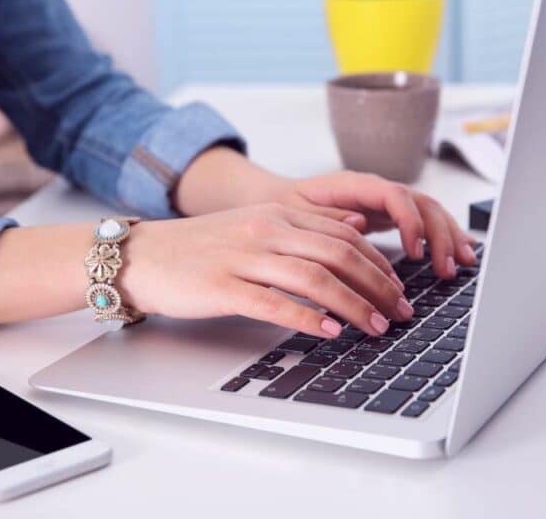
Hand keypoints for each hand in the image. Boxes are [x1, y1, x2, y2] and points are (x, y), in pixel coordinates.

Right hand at [116, 204, 412, 337]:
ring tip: (376, 327)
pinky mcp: (223, 287)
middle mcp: (266, 230)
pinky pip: (273, 302)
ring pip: (315, 279)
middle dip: (378, 286)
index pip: (344, 234)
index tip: (398, 287)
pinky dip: (307, 318)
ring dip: (354, 305)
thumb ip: (304, 224)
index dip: (378, 261)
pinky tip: (330, 331)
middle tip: (401, 312)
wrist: (144, 256)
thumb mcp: (256, 224)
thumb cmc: (201, 246)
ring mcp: (244, 257)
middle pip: (338, 255)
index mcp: (278, 214)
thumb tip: (355, 223)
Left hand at [268, 172, 477, 278]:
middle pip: (421, 203)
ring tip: (462, 264)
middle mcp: (375, 191)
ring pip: (428, 212)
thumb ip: (324, 219)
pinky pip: (422, 224)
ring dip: (449, 236)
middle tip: (447, 268)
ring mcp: (384, 204)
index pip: (395, 196)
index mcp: (353, 185)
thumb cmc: (281, 208)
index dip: (410, 222)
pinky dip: (441, 239)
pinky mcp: (387, 218)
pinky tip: (456, 258)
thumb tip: (358, 222)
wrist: (272, 202)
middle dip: (440, 234)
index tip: (416, 253)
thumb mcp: (295, 215)